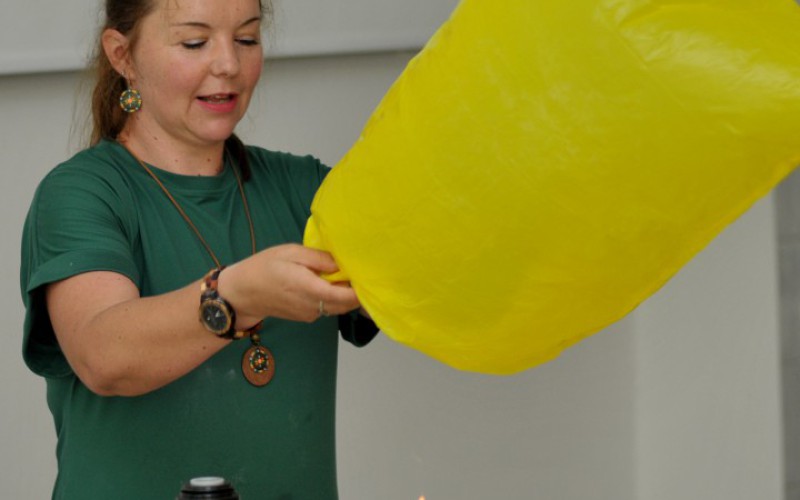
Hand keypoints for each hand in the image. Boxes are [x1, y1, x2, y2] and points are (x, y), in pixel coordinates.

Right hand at [218, 243, 360, 324]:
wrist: (242, 292)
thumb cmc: (265, 267)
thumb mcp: (291, 253)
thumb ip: (318, 259)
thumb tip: (342, 265)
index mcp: (309, 288)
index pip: (346, 296)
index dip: (362, 289)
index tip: (369, 274)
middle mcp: (313, 306)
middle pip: (347, 305)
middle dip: (357, 291)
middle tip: (361, 272)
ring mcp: (310, 315)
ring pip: (338, 308)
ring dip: (346, 295)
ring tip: (347, 275)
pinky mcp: (307, 317)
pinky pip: (328, 309)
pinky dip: (335, 299)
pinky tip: (331, 284)